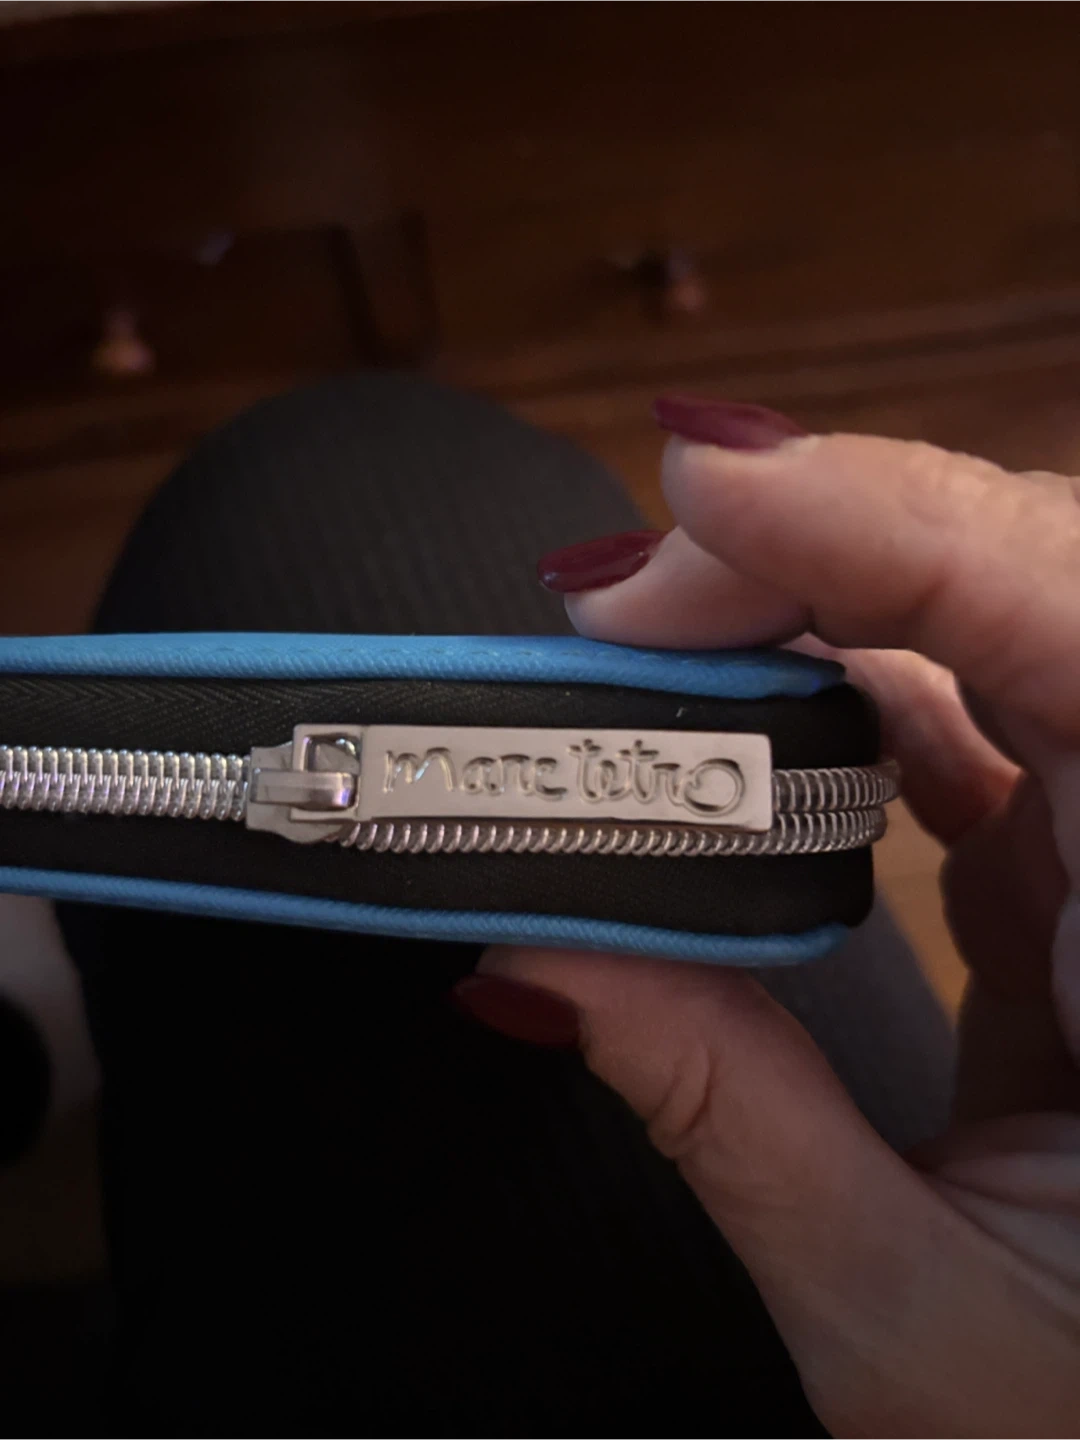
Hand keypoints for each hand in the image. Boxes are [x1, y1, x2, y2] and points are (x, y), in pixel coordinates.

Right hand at [469, 399, 1079, 1437]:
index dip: (896, 525)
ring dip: (812, 606)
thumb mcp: (914, 1322)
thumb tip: (539, 950)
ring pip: (995, 623)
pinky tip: (735, 717)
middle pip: (1035, 584)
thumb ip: (725, 1115)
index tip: (697, 491)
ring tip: (640, 650)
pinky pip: (971, 710)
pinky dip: (838, 684)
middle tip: (619, 604)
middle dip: (824, 550)